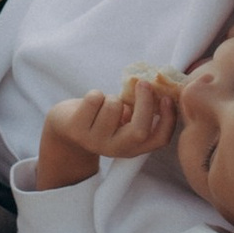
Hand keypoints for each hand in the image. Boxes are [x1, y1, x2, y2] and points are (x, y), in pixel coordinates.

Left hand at [35, 73, 181, 189]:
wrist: (65, 130)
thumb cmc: (101, 120)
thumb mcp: (122, 121)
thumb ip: (138, 112)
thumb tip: (154, 87)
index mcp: (132, 147)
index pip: (159, 139)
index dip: (168, 119)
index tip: (167, 98)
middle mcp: (115, 149)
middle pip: (139, 130)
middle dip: (144, 102)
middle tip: (143, 83)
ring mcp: (95, 142)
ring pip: (113, 107)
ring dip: (111, 97)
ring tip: (104, 103)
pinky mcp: (76, 130)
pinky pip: (94, 99)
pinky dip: (95, 94)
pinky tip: (89, 105)